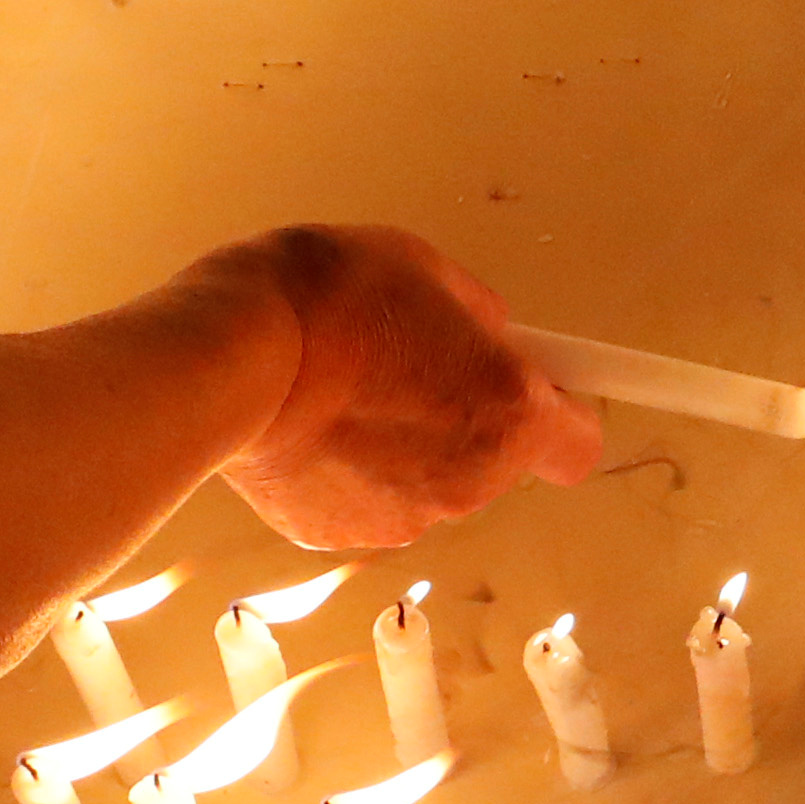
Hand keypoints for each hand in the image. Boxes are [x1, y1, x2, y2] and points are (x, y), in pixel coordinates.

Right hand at [206, 223, 604, 546]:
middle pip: (495, 459)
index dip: (559, 417)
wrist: (226, 361)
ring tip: (346, 390)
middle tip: (412, 366)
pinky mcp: (341, 535)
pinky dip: (349, 470)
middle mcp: (470, 480)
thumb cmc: (326, 301)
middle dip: (467, 419)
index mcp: (510, 413)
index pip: (577, 446)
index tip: (536, 390)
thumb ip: (474, 312)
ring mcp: (405, 517)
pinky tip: (311, 424)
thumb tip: (486, 332)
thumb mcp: (422, 267)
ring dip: (405, 445)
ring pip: (428, 482)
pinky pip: (366, 498)